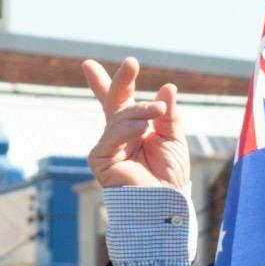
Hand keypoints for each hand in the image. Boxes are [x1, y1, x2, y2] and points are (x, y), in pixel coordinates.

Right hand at [82, 61, 187, 192]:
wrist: (165, 202)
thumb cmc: (170, 175)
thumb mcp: (173, 138)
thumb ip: (168, 114)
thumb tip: (167, 87)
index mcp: (134, 127)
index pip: (120, 100)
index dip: (113, 82)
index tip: (90, 64)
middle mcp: (118, 134)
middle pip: (114, 101)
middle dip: (121, 81)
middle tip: (131, 63)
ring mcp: (107, 146)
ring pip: (120, 116)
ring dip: (141, 111)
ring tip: (158, 112)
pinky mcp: (99, 159)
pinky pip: (111, 136)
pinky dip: (128, 130)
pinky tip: (142, 130)